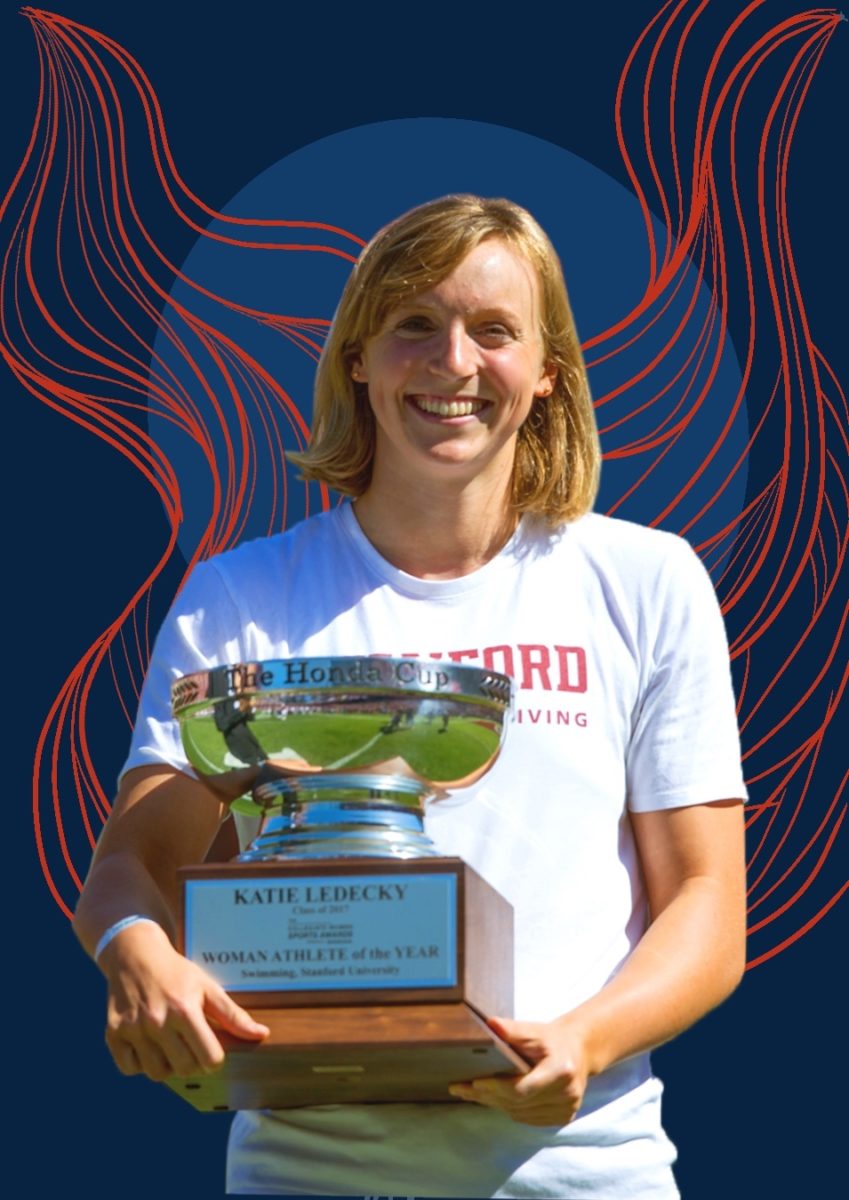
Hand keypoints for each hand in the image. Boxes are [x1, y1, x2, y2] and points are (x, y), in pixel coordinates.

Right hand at [100, 920, 268, 1081]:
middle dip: (192, 1061)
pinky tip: (147, 1044)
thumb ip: (233, 1015)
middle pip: (185, 1070)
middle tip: (189, 1042)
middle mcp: (157, 1022)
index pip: (210, 1060)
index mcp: (185, 1010)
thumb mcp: (207, 987)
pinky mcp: (112, 1034)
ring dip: (166, 1064)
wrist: (134, 954)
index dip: (214, 1056)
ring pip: (157, 1074)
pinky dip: (139, 1063)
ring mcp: (133, 1029)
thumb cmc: (177, 972)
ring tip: (168, 1043)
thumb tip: (261, 1034)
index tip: (210, 1044)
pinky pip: (130, 1069)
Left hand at [448, 1014, 589, 1126]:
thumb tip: (490, 1024)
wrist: (579, 1052)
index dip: (496, 1088)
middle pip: (518, 1103)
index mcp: (561, 1070)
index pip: (522, 1089)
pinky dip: (509, 1109)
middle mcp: (567, 1094)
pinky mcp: (564, 1117)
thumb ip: (512, 1030)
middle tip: (460, 1088)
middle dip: (488, 1096)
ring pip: (520, 1114)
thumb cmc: (553, 1039)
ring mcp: (567, 1109)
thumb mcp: (535, 1030)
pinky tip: (493, 1099)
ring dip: (495, 1104)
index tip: (474, 1082)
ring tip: (471, 1093)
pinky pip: (528, 1119)